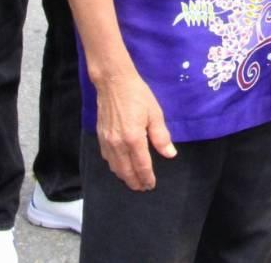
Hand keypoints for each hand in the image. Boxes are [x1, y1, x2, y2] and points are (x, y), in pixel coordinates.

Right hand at [97, 70, 175, 190]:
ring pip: (115, 167)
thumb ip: (161, 137)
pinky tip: (120, 166)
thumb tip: (170, 154)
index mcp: (134, 139)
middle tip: (143, 188)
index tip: (151, 185)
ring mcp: (107, 141)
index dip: (147, 178)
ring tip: (133, 181)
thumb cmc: (138, 95)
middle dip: (135, 182)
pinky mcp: (100, 137)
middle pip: (126, 171)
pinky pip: (107, 158)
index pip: (142, 166)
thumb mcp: (155, 114)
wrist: (114, 83)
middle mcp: (118, 144)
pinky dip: (114, 167)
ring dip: (124, 177)